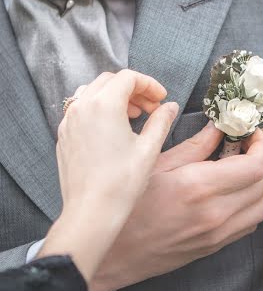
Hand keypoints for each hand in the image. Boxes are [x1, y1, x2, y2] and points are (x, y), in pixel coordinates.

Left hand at [40, 70, 178, 282]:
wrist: (91, 212)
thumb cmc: (121, 183)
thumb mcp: (149, 149)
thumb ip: (161, 121)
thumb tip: (170, 107)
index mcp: (104, 105)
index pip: (128, 78)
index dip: (149, 84)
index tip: (161, 99)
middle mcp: (82, 107)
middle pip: (109, 80)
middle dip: (133, 89)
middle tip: (150, 107)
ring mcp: (69, 121)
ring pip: (91, 92)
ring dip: (114, 96)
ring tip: (132, 116)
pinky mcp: (64, 135)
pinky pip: (80, 109)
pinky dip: (98, 109)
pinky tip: (112, 129)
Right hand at [91, 126, 262, 290]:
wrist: (112, 256)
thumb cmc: (126, 206)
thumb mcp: (154, 165)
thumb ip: (194, 145)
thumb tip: (219, 126)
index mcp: (199, 187)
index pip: (256, 165)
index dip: (261, 144)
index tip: (250, 132)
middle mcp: (215, 213)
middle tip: (245, 145)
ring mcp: (217, 234)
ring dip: (260, 183)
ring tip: (239, 167)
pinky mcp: (215, 247)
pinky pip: (250, 223)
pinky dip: (251, 204)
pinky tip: (231, 191)